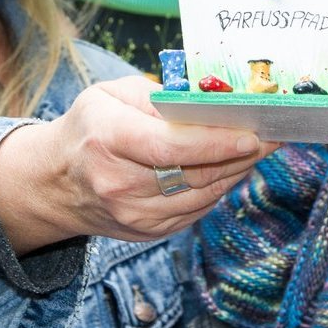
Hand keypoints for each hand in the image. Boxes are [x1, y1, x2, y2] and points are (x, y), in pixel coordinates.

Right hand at [0, 74, 274, 251]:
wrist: (55, 182)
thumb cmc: (89, 127)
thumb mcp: (110, 94)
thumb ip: (157, 95)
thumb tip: (209, 101)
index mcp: (106, 139)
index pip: (169, 147)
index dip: (215, 143)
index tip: (252, 134)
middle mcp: (117, 183)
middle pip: (192, 174)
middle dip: (239, 156)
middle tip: (272, 135)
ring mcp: (132, 215)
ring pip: (200, 196)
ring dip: (236, 173)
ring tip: (260, 150)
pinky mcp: (146, 233)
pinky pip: (195, 211)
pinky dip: (218, 189)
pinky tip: (232, 169)